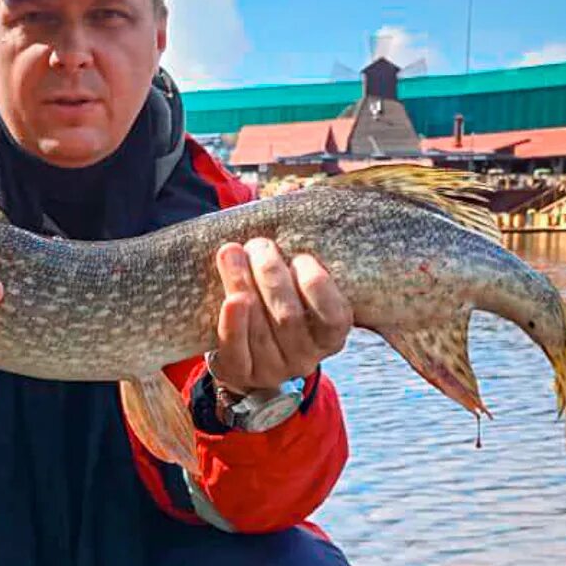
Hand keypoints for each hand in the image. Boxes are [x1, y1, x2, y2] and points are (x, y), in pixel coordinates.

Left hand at [207, 238, 350, 394]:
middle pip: (289, 317)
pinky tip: (230, 297)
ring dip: (243, 285)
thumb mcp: (297, 285)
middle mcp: (305, 356)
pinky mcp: (241, 373)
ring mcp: (273, 369)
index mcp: (330, 335)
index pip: (334, 316)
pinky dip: (233, 321)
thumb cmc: (277, 304)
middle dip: (272, 275)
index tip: (301, 257)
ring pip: (260, 328)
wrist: (245, 353)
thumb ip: (298, 249)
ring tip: (231, 253)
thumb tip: (289, 192)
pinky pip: (236, 347)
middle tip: (259, 246)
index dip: (318, 286)